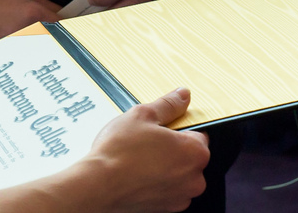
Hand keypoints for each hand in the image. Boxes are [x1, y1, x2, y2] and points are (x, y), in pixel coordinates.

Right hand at [84, 88, 209, 211]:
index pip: (198, 134)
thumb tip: (182, 95)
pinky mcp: (167, 208)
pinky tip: (137, 174)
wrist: (99, 185)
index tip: (161, 129)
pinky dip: (156, 183)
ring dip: (164, 167)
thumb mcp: (142, 115)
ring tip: (138, 159)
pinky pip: (167, 190)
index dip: (177, 129)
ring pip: (177, 174)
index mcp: (195, 152)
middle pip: (188, 156)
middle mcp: (194, 177)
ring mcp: (181, 196)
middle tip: (145, 143)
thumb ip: (168, 104)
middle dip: (170, 148)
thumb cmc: (119, 153)